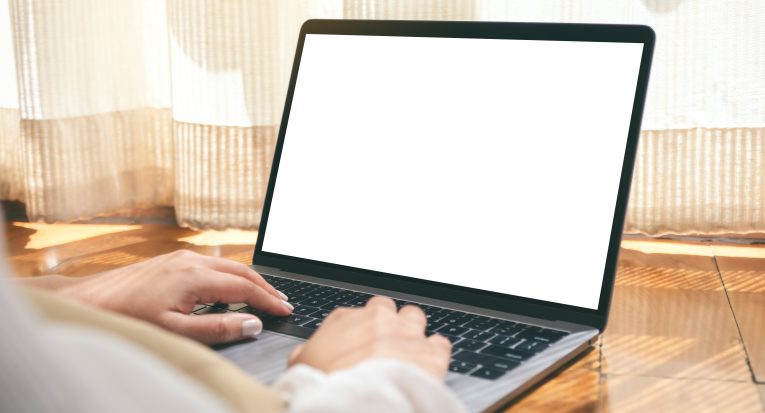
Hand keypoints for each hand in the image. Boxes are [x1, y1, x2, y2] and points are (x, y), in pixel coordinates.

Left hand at [59, 249, 292, 343]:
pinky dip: (231, 275)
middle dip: (265, 287)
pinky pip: (213, 263)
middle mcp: (192, 260)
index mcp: (196, 276)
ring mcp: (182, 257)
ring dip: (249, 280)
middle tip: (282, 302)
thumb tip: (252, 324)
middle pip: (242, 271)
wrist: (90, 300)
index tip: (285, 310)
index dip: (268, 300)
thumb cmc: (129, 316)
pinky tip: (231, 287)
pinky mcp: (173, 259)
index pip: (245, 287)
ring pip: (228, 265)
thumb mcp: (176, 330)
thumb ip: (217, 327)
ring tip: (264, 295)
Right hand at [288, 296, 451, 378]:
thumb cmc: (329, 384)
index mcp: (345, 319)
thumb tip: (302, 356)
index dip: (358, 330)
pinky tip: (428, 364)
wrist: (359, 403)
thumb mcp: (301, 368)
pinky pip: (440, 343)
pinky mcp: (432, 352)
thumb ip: (305, 354)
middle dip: (386, 324)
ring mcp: (407, 333)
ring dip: (412, 332)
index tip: (357, 344)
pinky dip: (435, 352)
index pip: (355, 313)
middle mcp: (378, 319)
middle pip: (386, 309)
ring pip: (415, 317)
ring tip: (406, 352)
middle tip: (381, 346)